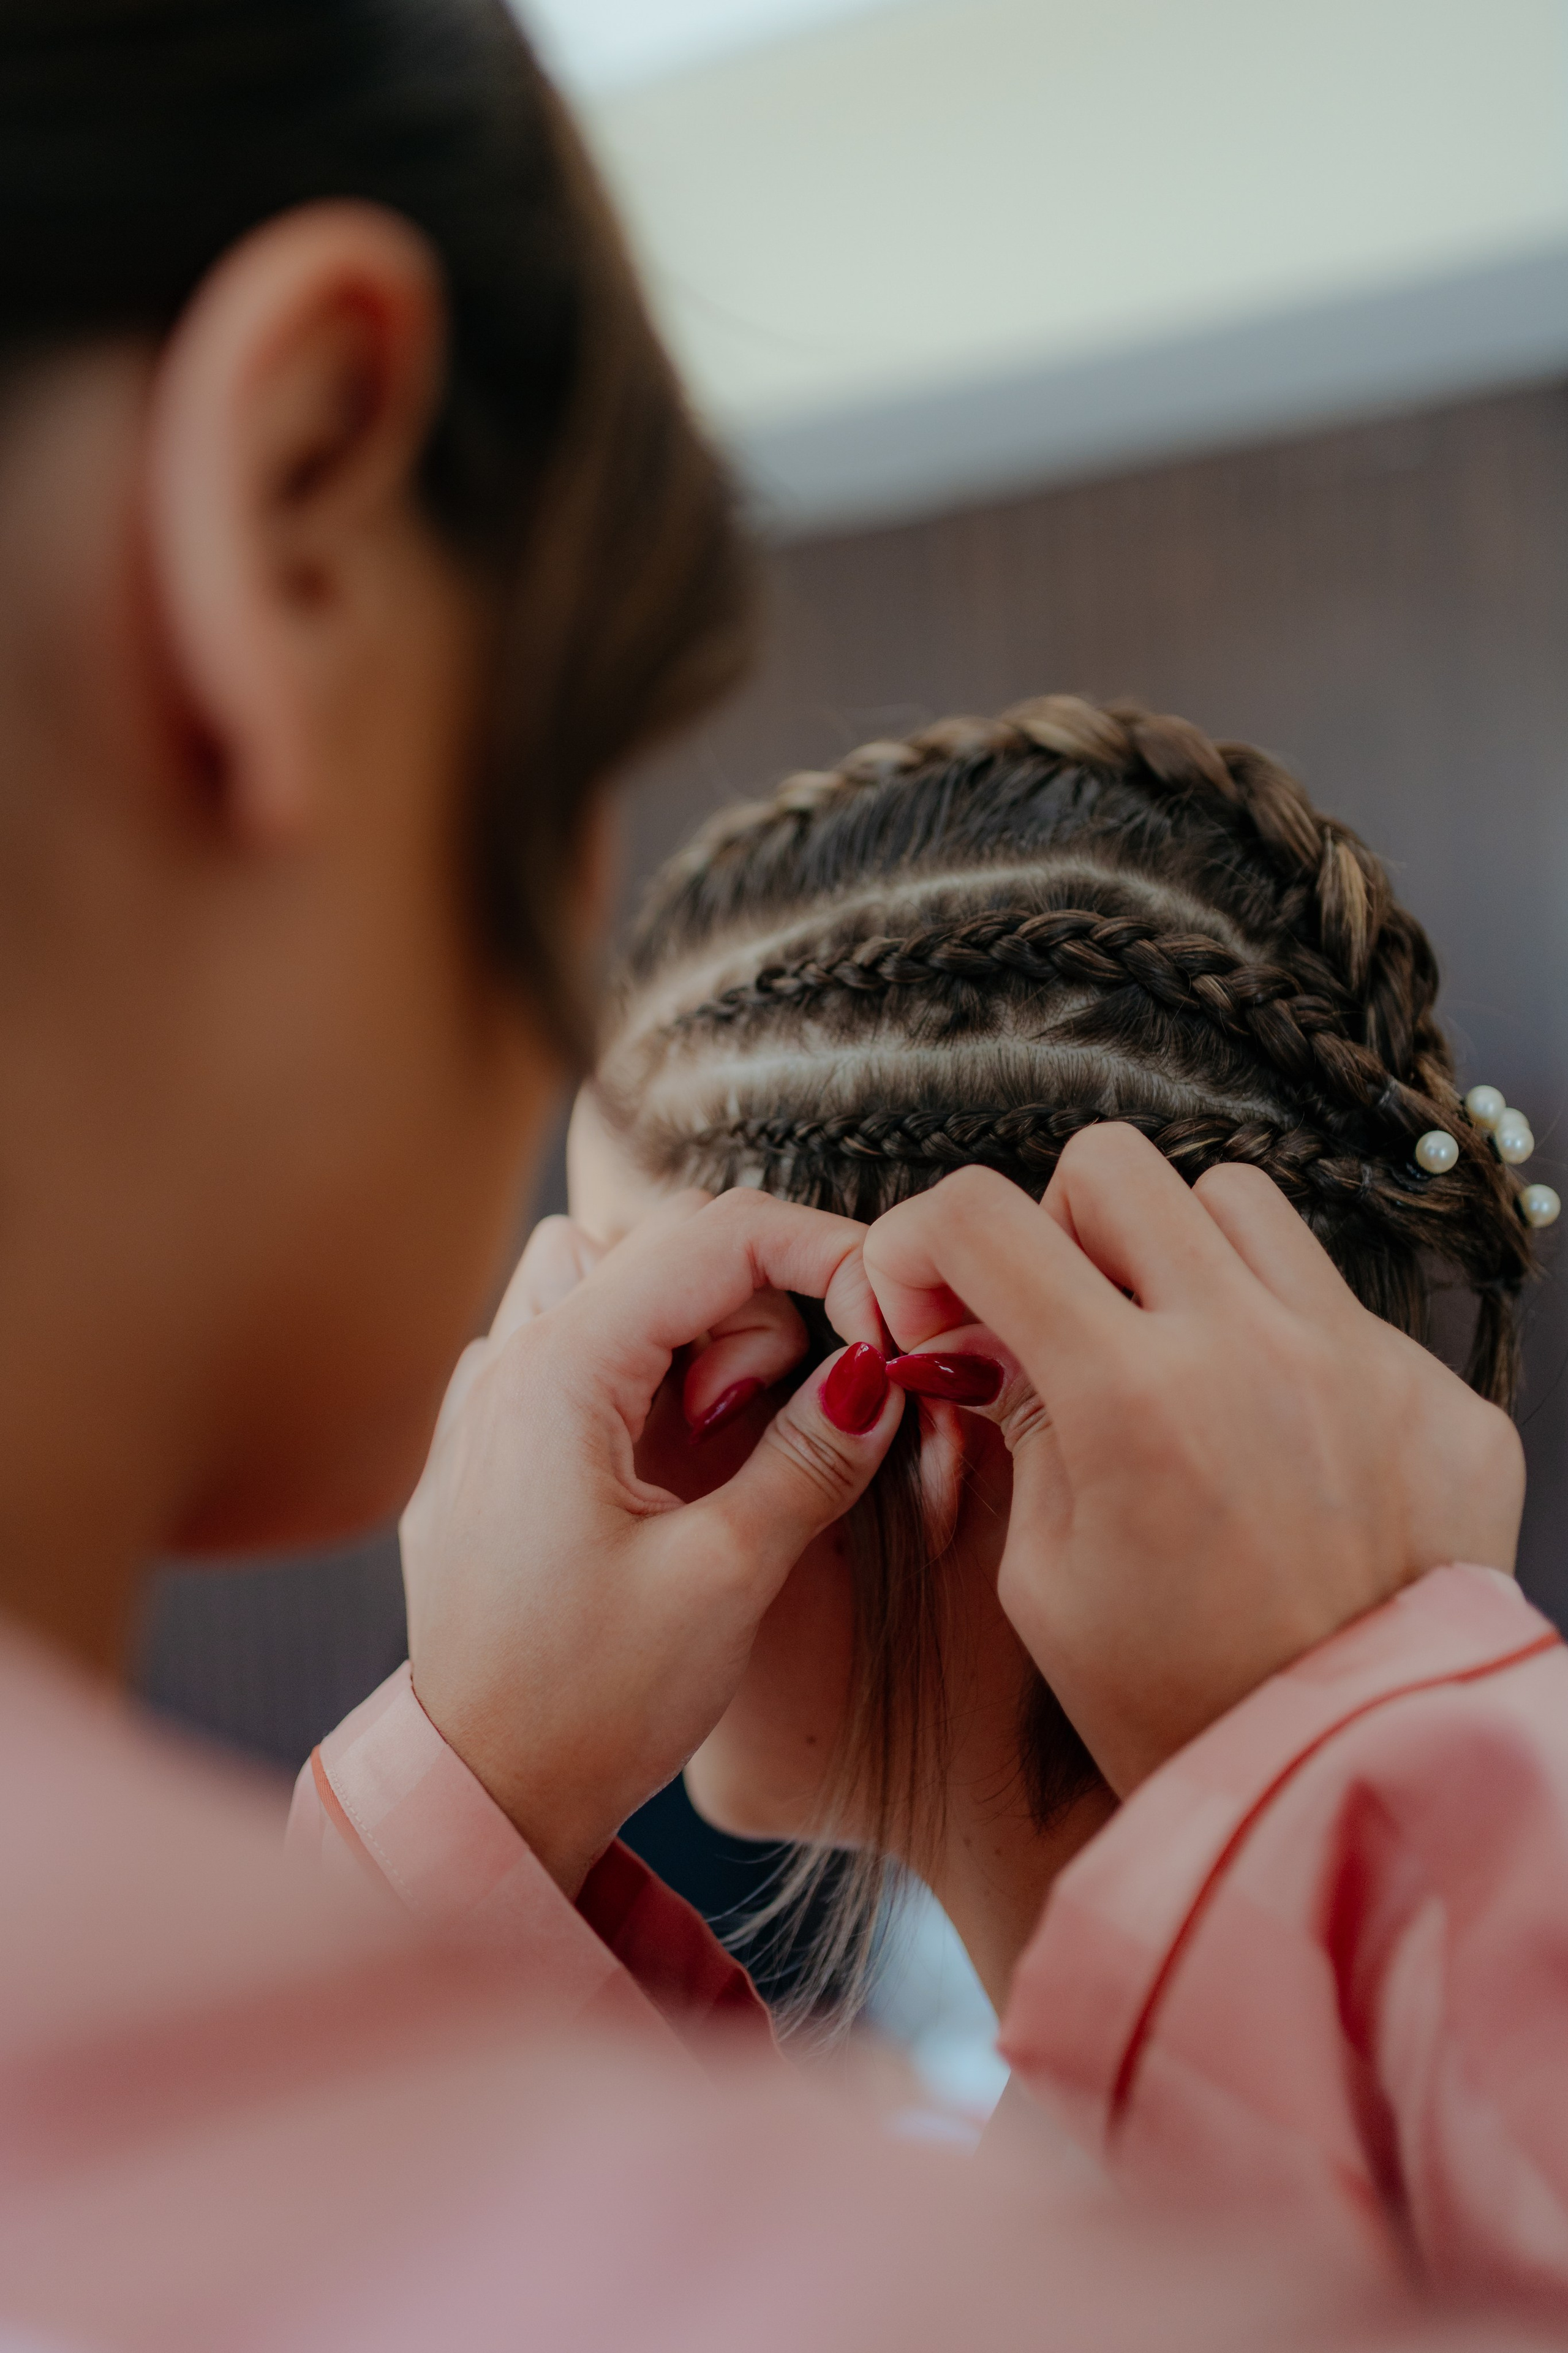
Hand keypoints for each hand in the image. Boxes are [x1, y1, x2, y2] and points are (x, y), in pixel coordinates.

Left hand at [400, 1190, 902, 1896]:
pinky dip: (633, 1367)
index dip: (825, 1253)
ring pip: (599, 1278)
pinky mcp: (483, 1449)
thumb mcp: (726, 1579)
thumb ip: (809, 1458)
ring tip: (719, 1432)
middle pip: (660, 1245)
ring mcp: (482, 1403)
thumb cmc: (590, 1705)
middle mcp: (505, 1364)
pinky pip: (562, 1347)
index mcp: (558, 1373)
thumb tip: (876, 1377)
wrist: (481, 1801)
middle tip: (788, 1418)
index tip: (888, 1321)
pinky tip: (663, 1458)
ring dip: (685, 1325)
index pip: (715, 1235)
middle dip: (755, 1305)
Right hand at [864, 1125, 1524, 1796]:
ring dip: (1179, 1260)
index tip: (927, 1299)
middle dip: (1054, 1231)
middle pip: (1112, 1166)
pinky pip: (1340, 1305)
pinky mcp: (1442, 1396)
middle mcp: (1255, 1348)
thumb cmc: (1176, 1710)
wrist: (1352, 1792)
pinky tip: (1278, 1446)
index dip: (922, 1239)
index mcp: (1131, 1399)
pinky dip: (1284, 1345)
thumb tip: (994, 1331)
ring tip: (1174, 1365)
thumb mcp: (1044, 1580)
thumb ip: (1019, 1424)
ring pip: (1237, 1202)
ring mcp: (1365, 1360)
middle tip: (1056, 1323)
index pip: (984, 1216)